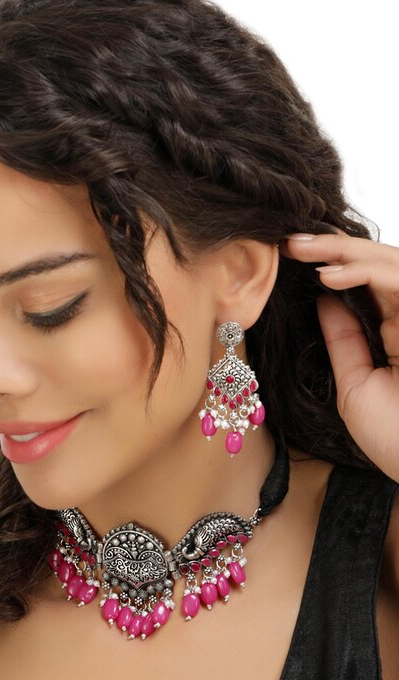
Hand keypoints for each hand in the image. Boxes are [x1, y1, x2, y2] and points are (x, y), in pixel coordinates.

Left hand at [282, 231, 398, 479]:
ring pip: (391, 264)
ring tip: (303, 249)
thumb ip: (344, 340)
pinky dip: (366, 273)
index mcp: (396, 330)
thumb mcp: (355, 384)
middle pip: (378, 264)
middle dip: (332, 247)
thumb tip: (325, 298)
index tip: (291, 256)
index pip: (366, 282)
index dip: (332, 263)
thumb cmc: (394, 438)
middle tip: (290, 241)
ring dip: (345, 251)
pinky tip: (330, 275)